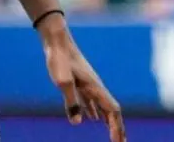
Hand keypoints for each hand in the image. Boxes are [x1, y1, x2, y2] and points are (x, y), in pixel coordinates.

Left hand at [39, 15, 125, 141]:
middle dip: (118, 128)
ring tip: (113, 134)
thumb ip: (71, 102)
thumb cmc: (59, 59)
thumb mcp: (63, 82)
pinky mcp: (80, 82)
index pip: (113, 112)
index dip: (117, 128)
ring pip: (103, 106)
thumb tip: (77, 123)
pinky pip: (92, 101)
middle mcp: (96, 88)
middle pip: (112, 111)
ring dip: (109, 121)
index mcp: (95, 88)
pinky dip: (96, 111)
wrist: (56, 41)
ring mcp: (89, 85)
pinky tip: (92, 118)